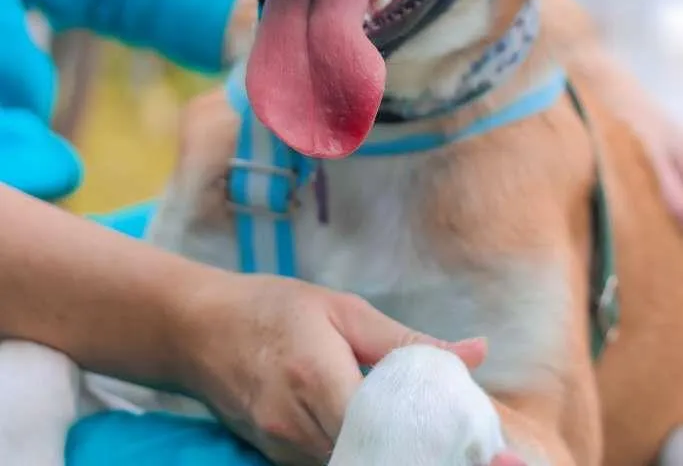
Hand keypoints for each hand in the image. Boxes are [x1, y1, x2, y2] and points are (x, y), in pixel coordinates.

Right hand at [172, 270, 489, 464]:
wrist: (198, 330)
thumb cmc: (273, 308)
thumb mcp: (342, 310)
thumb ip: (407, 341)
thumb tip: (477, 353)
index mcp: (319, 381)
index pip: (390, 435)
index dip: (441, 451)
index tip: (497, 460)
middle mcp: (300, 429)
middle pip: (380, 465)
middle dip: (432, 462)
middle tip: (491, 461)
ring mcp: (287, 452)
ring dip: (406, 462)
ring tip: (455, 450)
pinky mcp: (281, 460)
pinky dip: (375, 461)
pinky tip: (404, 449)